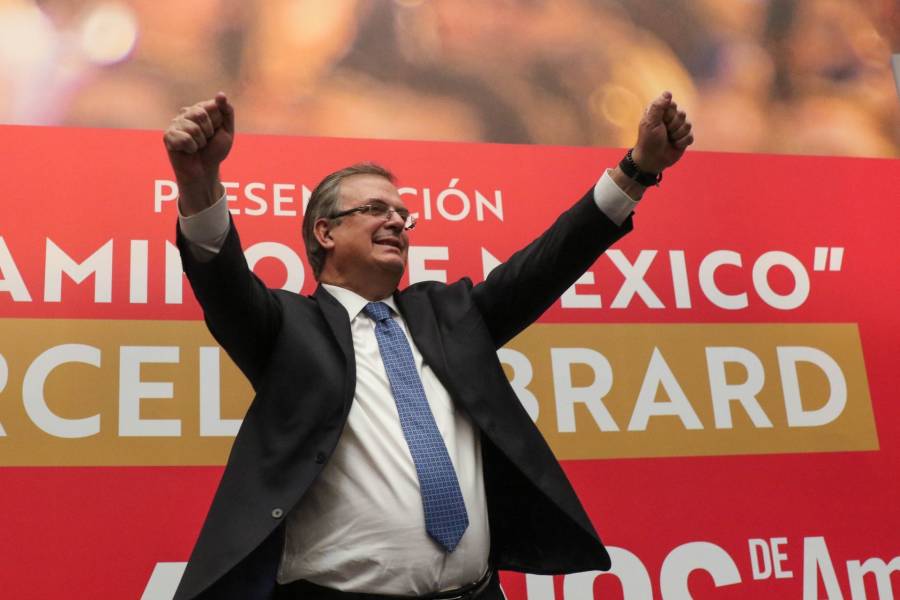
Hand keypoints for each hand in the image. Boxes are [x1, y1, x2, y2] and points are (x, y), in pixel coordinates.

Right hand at [162, 92, 234, 212]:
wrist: (205, 170)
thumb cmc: (215, 150)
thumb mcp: (227, 130)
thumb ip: (227, 111)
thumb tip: (220, 94)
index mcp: (200, 108)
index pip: (212, 106)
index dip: (218, 122)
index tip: (216, 130)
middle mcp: (186, 113)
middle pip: (201, 114)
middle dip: (209, 131)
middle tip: (206, 140)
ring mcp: (175, 124)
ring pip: (193, 128)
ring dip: (201, 142)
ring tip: (197, 146)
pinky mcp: (168, 136)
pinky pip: (184, 139)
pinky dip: (191, 148)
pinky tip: (188, 151)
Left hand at [631, 91, 692, 173]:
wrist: (652, 160)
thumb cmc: (648, 141)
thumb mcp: (650, 122)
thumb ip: (658, 106)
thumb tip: (668, 93)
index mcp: (660, 112)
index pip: (672, 105)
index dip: (668, 114)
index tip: (660, 122)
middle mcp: (670, 118)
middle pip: (682, 114)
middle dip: (673, 125)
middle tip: (664, 132)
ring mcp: (678, 128)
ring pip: (688, 125)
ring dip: (677, 135)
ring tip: (669, 139)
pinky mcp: (684, 138)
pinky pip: (690, 136)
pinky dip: (682, 142)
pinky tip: (675, 145)